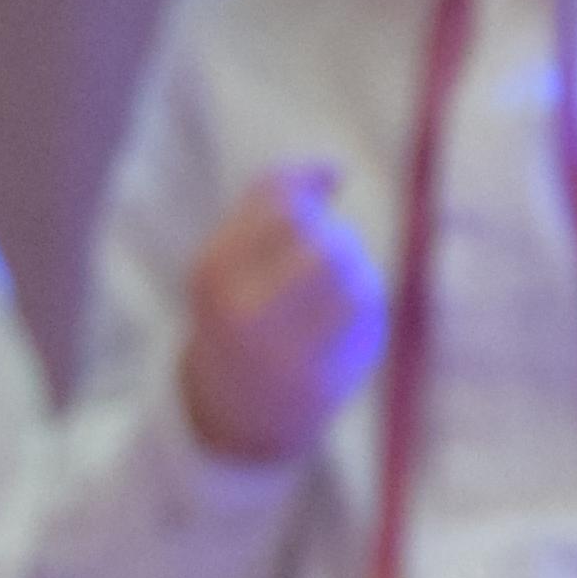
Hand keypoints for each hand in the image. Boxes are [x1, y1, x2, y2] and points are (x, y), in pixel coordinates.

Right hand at [181, 164, 388, 464]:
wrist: (234, 409)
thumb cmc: (234, 314)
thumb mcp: (229, 258)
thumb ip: (266, 204)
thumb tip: (334, 167)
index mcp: (213, 273)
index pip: (278, 204)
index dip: (309, 180)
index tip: (331, 176)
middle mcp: (242, 310)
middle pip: (316, 238)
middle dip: (330, 231)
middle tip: (327, 244)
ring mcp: (282, 346)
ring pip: (346, 274)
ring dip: (352, 262)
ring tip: (339, 277)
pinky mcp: (321, 373)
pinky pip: (362, 312)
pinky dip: (363, 297)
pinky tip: (350, 310)